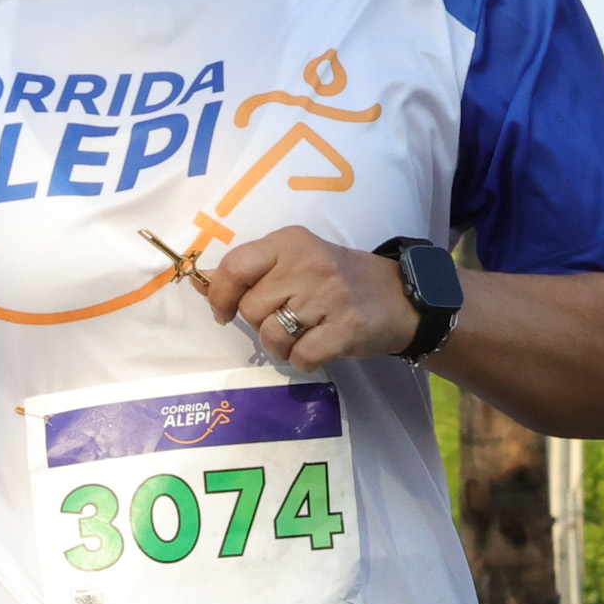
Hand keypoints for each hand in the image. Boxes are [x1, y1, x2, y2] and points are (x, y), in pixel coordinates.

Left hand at [202, 228, 423, 366]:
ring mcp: (329, 296)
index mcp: (290, 242)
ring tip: (302, 335)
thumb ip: (253, 272)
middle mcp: (308, 264)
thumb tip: (203, 285)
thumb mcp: (296, 261)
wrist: (400, 296)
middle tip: (288, 319)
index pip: (235, 266)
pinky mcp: (345, 328)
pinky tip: (319, 349)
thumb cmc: (339, 279)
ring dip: (281, 346)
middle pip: (251, 309)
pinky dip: (304, 361)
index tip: (223, 312)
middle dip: (261, 323)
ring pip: (272, 335)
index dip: (220, 296)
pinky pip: (301, 356)